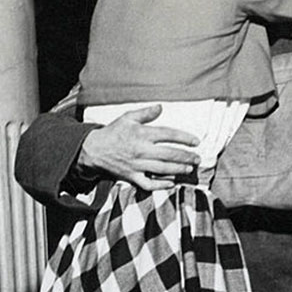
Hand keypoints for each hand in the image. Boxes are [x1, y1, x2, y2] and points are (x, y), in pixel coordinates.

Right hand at [78, 104, 200, 190]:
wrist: (93, 150)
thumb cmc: (113, 133)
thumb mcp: (127, 118)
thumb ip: (145, 113)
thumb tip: (161, 107)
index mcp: (142, 134)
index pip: (168, 135)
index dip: (184, 138)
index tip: (196, 142)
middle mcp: (142, 150)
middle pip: (169, 154)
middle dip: (186, 157)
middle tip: (198, 158)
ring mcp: (137, 165)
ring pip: (163, 169)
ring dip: (178, 170)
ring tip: (189, 169)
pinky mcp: (132, 177)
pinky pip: (149, 183)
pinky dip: (161, 185)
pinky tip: (172, 184)